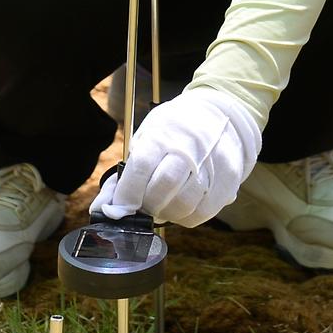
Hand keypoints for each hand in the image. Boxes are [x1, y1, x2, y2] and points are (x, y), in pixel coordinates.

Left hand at [91, 88, 260, 227]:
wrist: (224, 115)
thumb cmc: (177, 129)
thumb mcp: (149, 136)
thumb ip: (127, 172)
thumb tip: (103, 208)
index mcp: (164, 132)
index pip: (142, 165)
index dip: (127, 193)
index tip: (120, 207)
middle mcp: (190, 147)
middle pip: (164, 187)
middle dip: (147, 205)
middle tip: (143, 205)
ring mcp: (213, 165)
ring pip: (184, 205)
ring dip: (166, 213)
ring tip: (163, 204)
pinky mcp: (229, 183)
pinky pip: (202, 214)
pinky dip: (185, 217)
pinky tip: (181, 206)